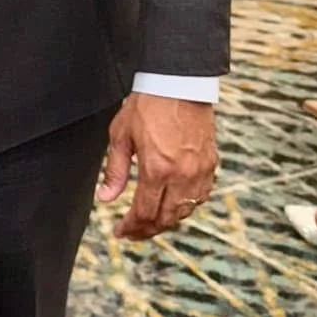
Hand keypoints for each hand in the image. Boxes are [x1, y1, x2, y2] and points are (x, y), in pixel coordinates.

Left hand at [98, 92, 217, 239]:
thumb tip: (106, 199)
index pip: (144, 213)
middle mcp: (181, 175)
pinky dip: (185, 206)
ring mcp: (199, 171)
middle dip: (147, 231)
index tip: (121, 233)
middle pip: (165, 219)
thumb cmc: (147, 105)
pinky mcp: (210, 164)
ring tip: (150, 222)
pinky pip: (200, 196)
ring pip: (184, 211)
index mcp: (156, 170)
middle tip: (133, 233)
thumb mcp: (121, 136)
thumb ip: (115, 172)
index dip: (131, 228)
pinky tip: (173, 205)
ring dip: (166, 221)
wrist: (179, 83)